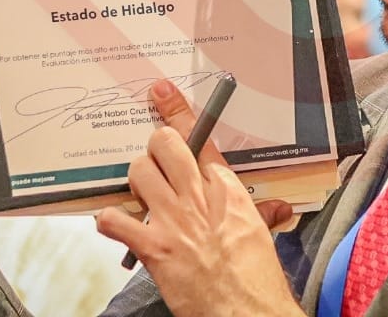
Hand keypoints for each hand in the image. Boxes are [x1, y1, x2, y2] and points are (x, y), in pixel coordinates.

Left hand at [96, 80, 301, 316]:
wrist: (248, 312)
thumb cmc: (256, 279)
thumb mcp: (261, 237)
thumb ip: (262, 216)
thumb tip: (278, 209)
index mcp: (225, 190)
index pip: (199, 139)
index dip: (176, 111)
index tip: (162, 93)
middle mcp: (197, 198)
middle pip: (163, 144)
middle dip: (154, 147)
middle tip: (155, 160)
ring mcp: (173, 220)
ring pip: (139, 172)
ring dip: (135, 181)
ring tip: (141, 195)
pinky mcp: (153, 247)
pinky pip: (116, 221)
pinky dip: (108, 221)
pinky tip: (113, 224)